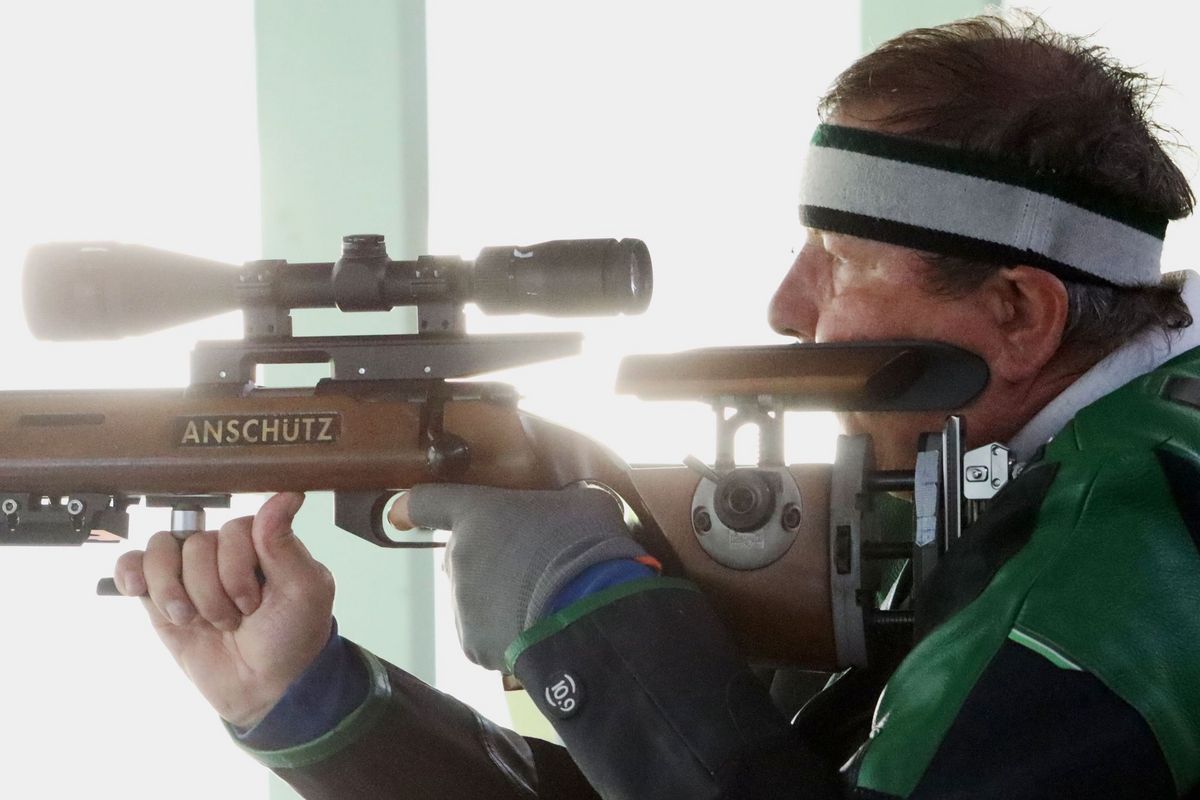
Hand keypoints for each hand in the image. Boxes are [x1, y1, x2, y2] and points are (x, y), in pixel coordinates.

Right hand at [114, 492, 334, 728]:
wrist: (264, 688)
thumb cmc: (292, 637)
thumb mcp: (303, 591)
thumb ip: (284, 543)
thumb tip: (286, 495)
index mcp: (261, 541)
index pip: (233, 529)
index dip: (238, 569)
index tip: (256, 603)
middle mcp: (223, 550)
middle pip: (196, 543)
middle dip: (212, 592)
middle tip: (233, 619)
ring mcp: (189, 571)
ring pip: (162, 551)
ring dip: (176, 593)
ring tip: (195, 620)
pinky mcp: (160, 594)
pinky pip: (132, 564)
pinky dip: (132, 574)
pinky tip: (140, 590)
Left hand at [389, 484, 646, 670]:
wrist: (590, 612)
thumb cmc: (586, 545)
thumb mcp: (584, 502)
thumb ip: (561, 502)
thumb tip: (573, 504)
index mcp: (477, 514)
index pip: (426, 502)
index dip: (413, 508)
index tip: (402, 513)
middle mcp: (458, 557)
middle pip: (462, 557)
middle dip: (489, 561)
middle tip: (531, 568)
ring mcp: (462, 605)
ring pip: (474, 600)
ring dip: (499, 600)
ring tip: (542, 604)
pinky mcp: (473, 646)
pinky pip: (486, 637)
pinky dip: (505, 636)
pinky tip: (538, 630)